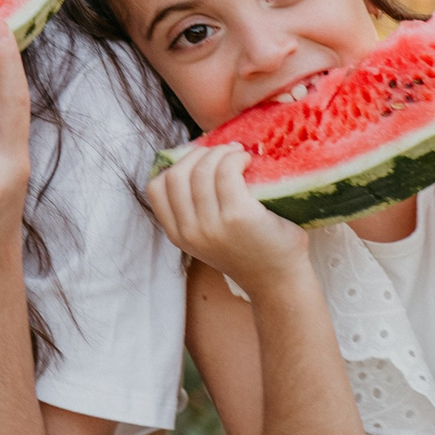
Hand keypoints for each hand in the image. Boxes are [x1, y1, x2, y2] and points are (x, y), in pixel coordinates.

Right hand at [146, 145, 309, 291]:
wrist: (278, 281)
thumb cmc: (249, 252)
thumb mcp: (207, 238)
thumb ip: (194, 211)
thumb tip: (197, 161)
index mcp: (178, 235)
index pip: (156, 188)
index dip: (176, 165)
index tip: (199, 161)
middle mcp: (189, 231)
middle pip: (176, 174)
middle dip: (198, 154)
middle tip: (223, 152)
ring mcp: (211, 225)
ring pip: (201, 170)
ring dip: (220, 153)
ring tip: (238, 155)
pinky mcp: (237, 216)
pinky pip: (227, 172)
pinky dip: (235, 159)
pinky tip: (248, 162)